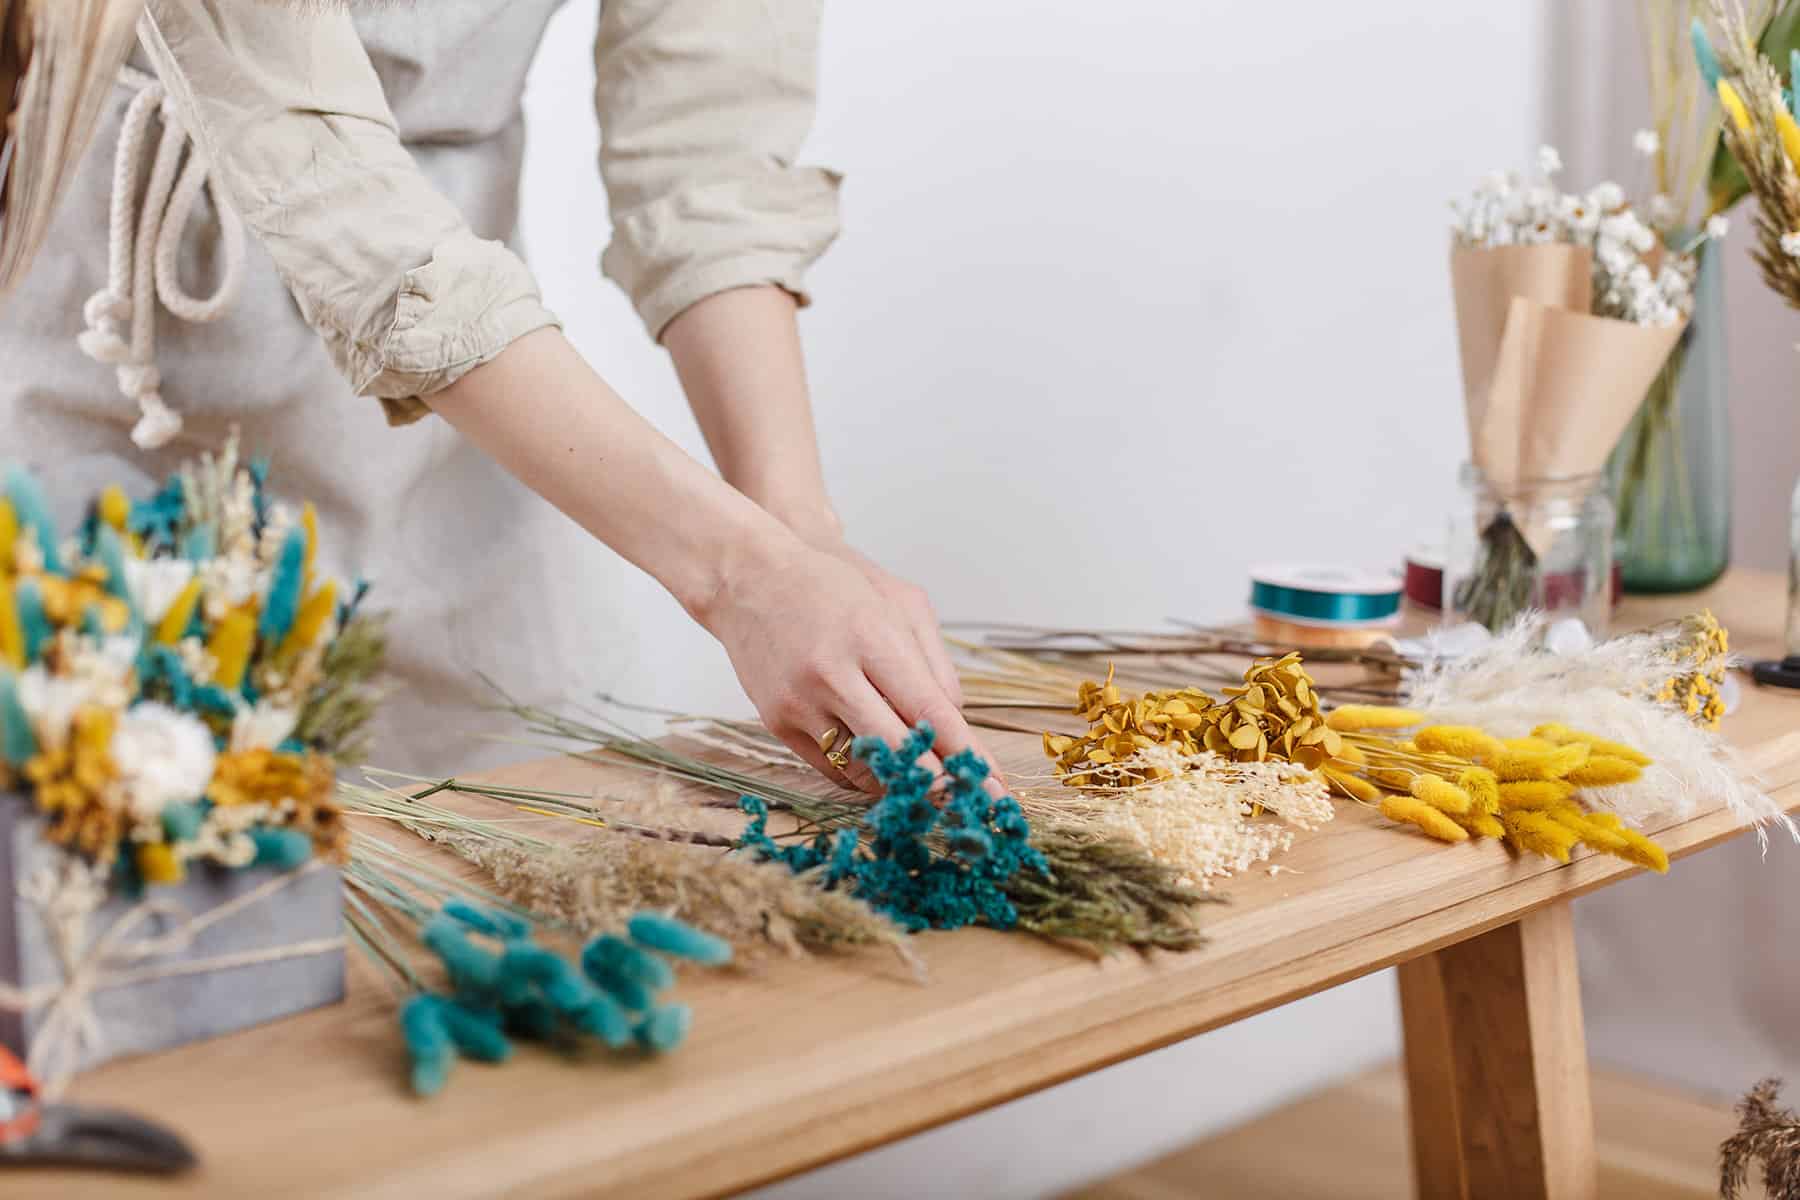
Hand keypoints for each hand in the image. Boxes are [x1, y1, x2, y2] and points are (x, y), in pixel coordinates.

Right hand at [692, 538, 1000, 793]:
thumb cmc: (834, 584)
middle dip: (940, 787)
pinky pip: (831, 768)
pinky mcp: (776, 722)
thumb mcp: (900, 603)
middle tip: (970, 807)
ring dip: (902, 785)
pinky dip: (865, 775)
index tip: (994, 789)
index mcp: (870, 637)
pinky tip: (888, 772)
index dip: (965, 756)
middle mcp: (832, 675)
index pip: (929, 712)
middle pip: (898, 751)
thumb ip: (934, 662)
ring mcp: (799, 703)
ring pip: (864, 769)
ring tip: (932, 790)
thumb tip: (955, 723)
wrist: (748, 577)